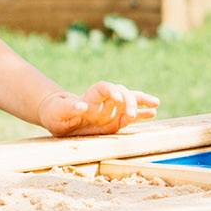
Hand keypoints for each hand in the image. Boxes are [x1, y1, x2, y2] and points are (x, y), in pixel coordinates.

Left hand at [42, 81, 160, 136]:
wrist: (58, 117)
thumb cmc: (55, 113)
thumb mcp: (57, 112)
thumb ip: (68, 108)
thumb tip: (81, 105)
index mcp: (89, 97)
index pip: (103, 88)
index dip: (111, 91)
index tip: (118, 97)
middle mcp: (103, 101)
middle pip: (121, 93)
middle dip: (129, 101)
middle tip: (132, 114)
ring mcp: (110, 110)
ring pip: (129, 102)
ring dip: (141, 103)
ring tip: (155, 105)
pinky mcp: (113, 121)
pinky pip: (129, 117)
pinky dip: (141, 115)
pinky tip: (153, 113)